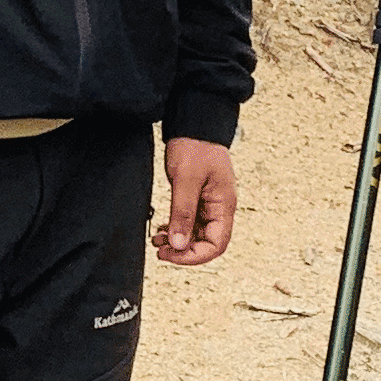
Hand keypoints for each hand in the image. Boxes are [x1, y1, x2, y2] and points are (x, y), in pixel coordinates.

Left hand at [156, 137, 237, 265]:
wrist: (193, 124)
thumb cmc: (195, 147)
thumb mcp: (186, 180)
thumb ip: (183, 213)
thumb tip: (179, 244)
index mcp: (224, 205)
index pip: (216, 245)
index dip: (194, 256)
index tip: (171, 254)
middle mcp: (219, 208)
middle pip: (206, 243)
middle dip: (183, 251)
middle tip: (159, 249)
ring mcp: (209, 204)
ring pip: (196, 235)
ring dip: (178, 242)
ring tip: (156, 241)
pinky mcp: (198, 199)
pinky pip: (190, 223)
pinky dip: (176, 229)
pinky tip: (161, 229)